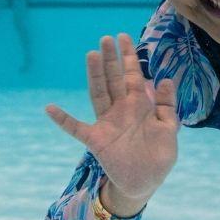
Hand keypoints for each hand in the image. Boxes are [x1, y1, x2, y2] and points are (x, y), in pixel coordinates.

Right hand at [45, 34, 177, 216]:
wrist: (146, 183)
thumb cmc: (158, 156)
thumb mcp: (169, 129)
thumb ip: (166, 105)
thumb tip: (165, 79)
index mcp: (139, 105)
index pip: (133, 75)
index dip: (128, 57)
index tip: (123, 36)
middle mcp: (121, 109)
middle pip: (113, 79)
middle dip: (111, 59)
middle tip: (106, 38)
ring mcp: (107, 123)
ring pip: (98, 93)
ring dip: (95, 75)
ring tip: (91, 55)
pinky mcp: (96, 140)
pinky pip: (76, 128)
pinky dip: (62, 119)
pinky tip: (50, 108)